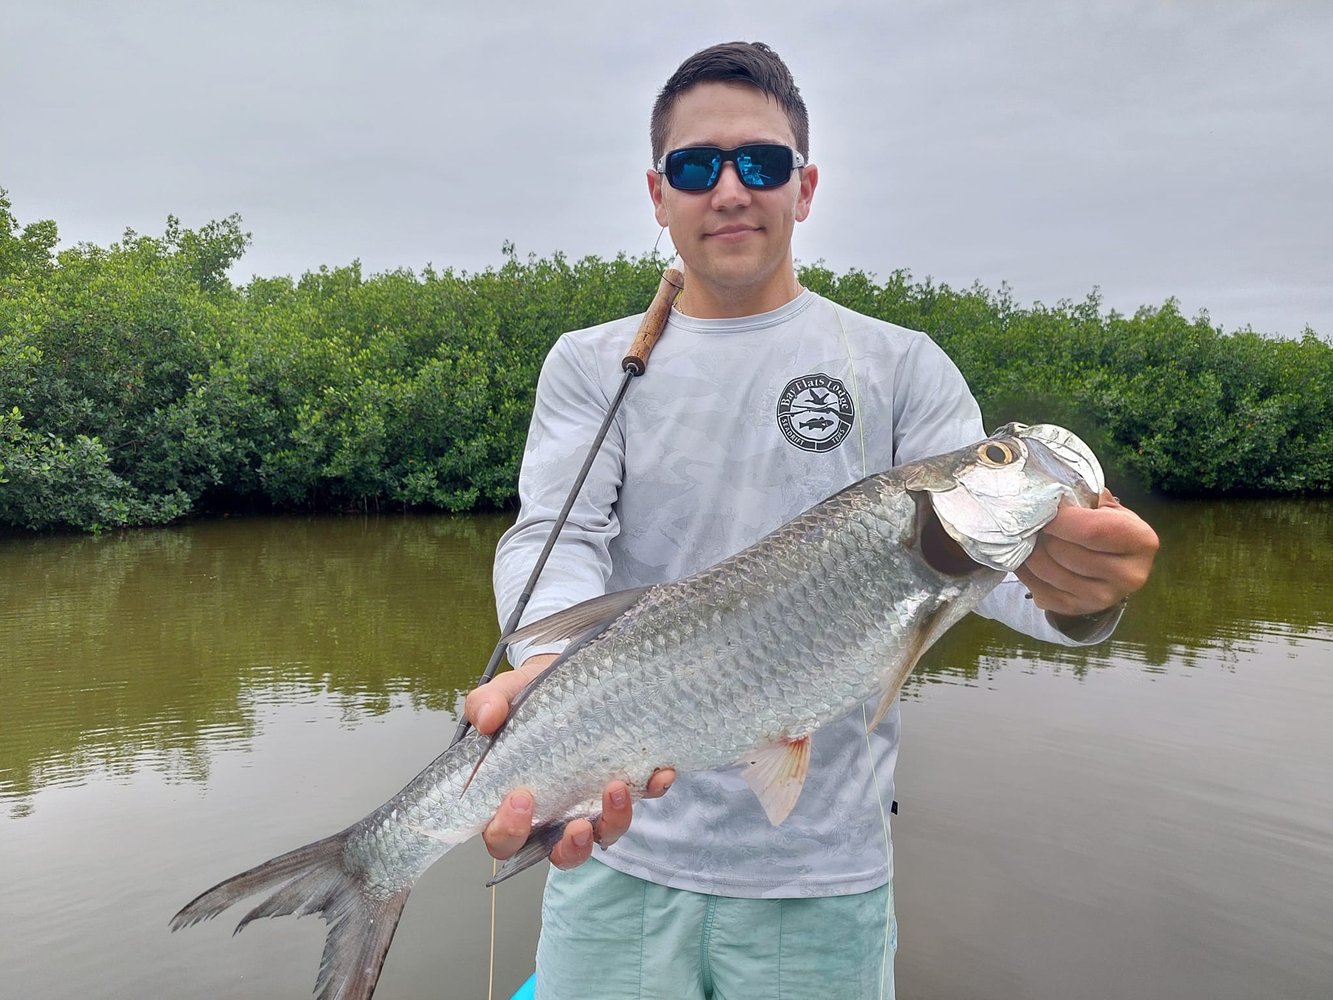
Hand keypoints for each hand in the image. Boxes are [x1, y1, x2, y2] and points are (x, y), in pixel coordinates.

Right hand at [463, 654, 676, 868]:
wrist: (567, 677)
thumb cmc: (529, 700)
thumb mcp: (504, 694)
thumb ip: (487, 704)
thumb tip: (486, 719)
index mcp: (512, 803)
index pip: (503, 838)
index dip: (509, 831)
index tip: (521, 798)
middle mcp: (553, 813)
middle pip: (558, 852)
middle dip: (570, 848)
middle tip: (578, 825)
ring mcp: (590, 803)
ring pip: (603, 835)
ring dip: (613, 822)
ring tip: (618, 789)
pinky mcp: (622, 786)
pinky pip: (641, 799)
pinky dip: (652, 790)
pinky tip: (660, 772)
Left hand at [1015, 490, 1158, 616]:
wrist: (1114, 565)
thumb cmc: (1108, 528)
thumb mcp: (1108, 508)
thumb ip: (1087, 498)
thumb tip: (1051, 491)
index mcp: (1141, 541)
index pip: (1089, 530)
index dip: (1059, 519)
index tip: (1045, 508)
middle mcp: (1128, 575)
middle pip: (1064, 551)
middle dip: (1043, 534)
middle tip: (1035, 522)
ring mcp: (1104, 598)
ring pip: (1047, 570)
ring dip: (1030, 551)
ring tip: (1030, 537)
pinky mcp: (1079, 610)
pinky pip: (1039, 589)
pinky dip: (1026, 571)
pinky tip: (1026, 557)